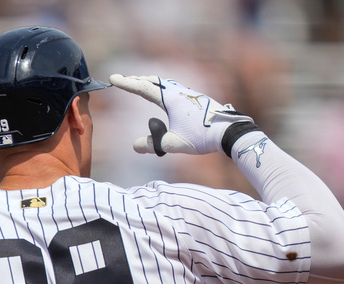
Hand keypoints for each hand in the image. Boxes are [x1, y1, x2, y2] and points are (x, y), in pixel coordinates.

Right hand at [109, 74, 256, 155]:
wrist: (229, 131)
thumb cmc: (202, 137)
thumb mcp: (174, 144)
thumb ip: (153, 144)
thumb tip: (135, 146)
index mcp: (171, 99)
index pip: (144, 88)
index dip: (127, 84)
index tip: (113, 78)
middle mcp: (179, 92)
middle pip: (154, 81)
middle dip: (137, 80)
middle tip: (124, 80)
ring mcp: (189, 94)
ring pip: (165, 83)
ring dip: (151, 83)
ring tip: (142, 85)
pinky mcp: (196, 99)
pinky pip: (174, 88)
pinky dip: (163, 88)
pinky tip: (165, 95)